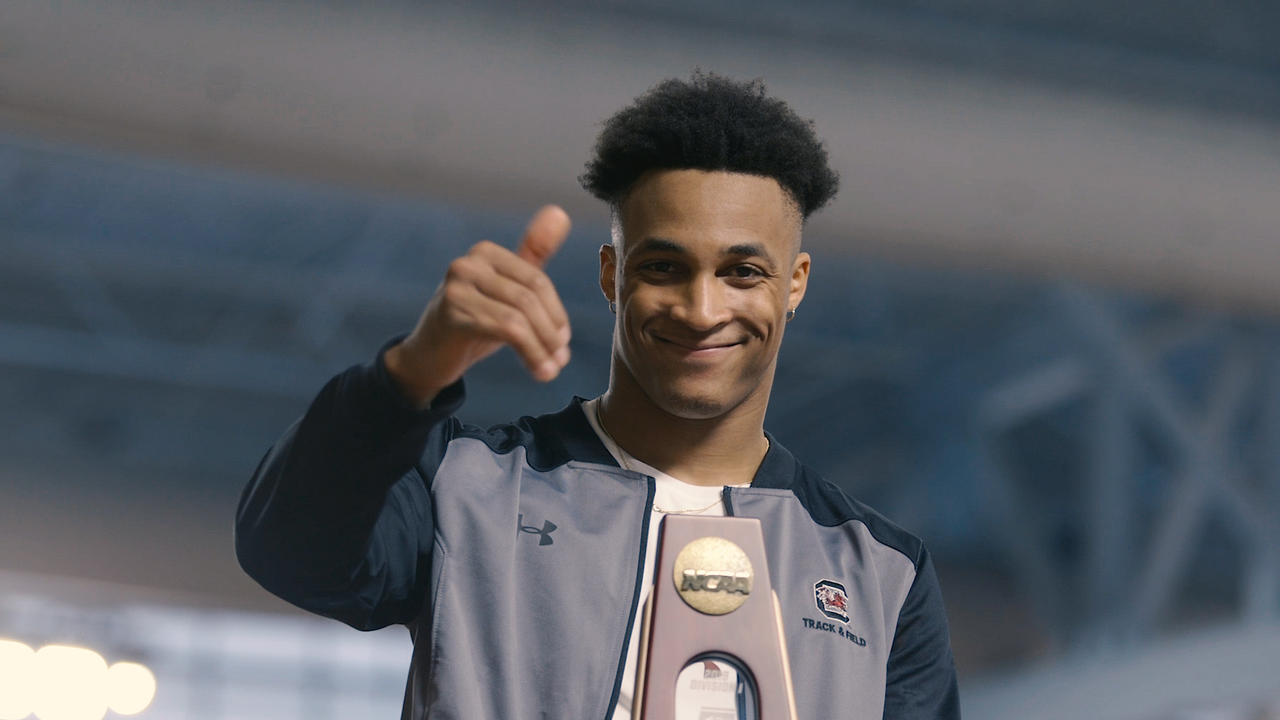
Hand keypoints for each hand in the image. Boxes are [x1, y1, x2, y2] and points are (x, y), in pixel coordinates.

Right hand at [384, 205, 572, 406]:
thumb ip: (533, 256)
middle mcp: (468, 264)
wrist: (429, 356)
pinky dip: (529, 353)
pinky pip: (505, 330)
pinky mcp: (451, 316)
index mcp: (485, 253)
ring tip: (550, 369)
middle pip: (529, 297)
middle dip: (551, 332)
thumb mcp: (506, 290)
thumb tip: (560, 213)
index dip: (556, 313)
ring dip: (542, 347)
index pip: (536, 280)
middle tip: (560, 359)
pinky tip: (538, 370)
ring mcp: (456, 289)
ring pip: (519, 317)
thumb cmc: (473, 321)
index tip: (562, 340)